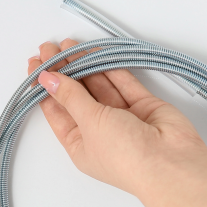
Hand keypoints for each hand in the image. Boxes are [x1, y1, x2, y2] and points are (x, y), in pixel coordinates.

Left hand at [28, 39, 206, 196]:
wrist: (171, 163)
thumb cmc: (125, 155)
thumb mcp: (89, 123)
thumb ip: (70, 96)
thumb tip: (48, 79)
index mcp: (80, 144)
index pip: (57, 110)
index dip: (45, 87)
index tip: (36, 64)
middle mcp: (99, 131)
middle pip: (76, 95)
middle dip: (63, 71)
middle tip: (51, 48)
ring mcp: (122, 118)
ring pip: (99, 85)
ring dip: (85, 65)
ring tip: (69, 44)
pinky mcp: (143, 105)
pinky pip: (123, 82)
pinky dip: (110, 66)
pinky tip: (94, 51)